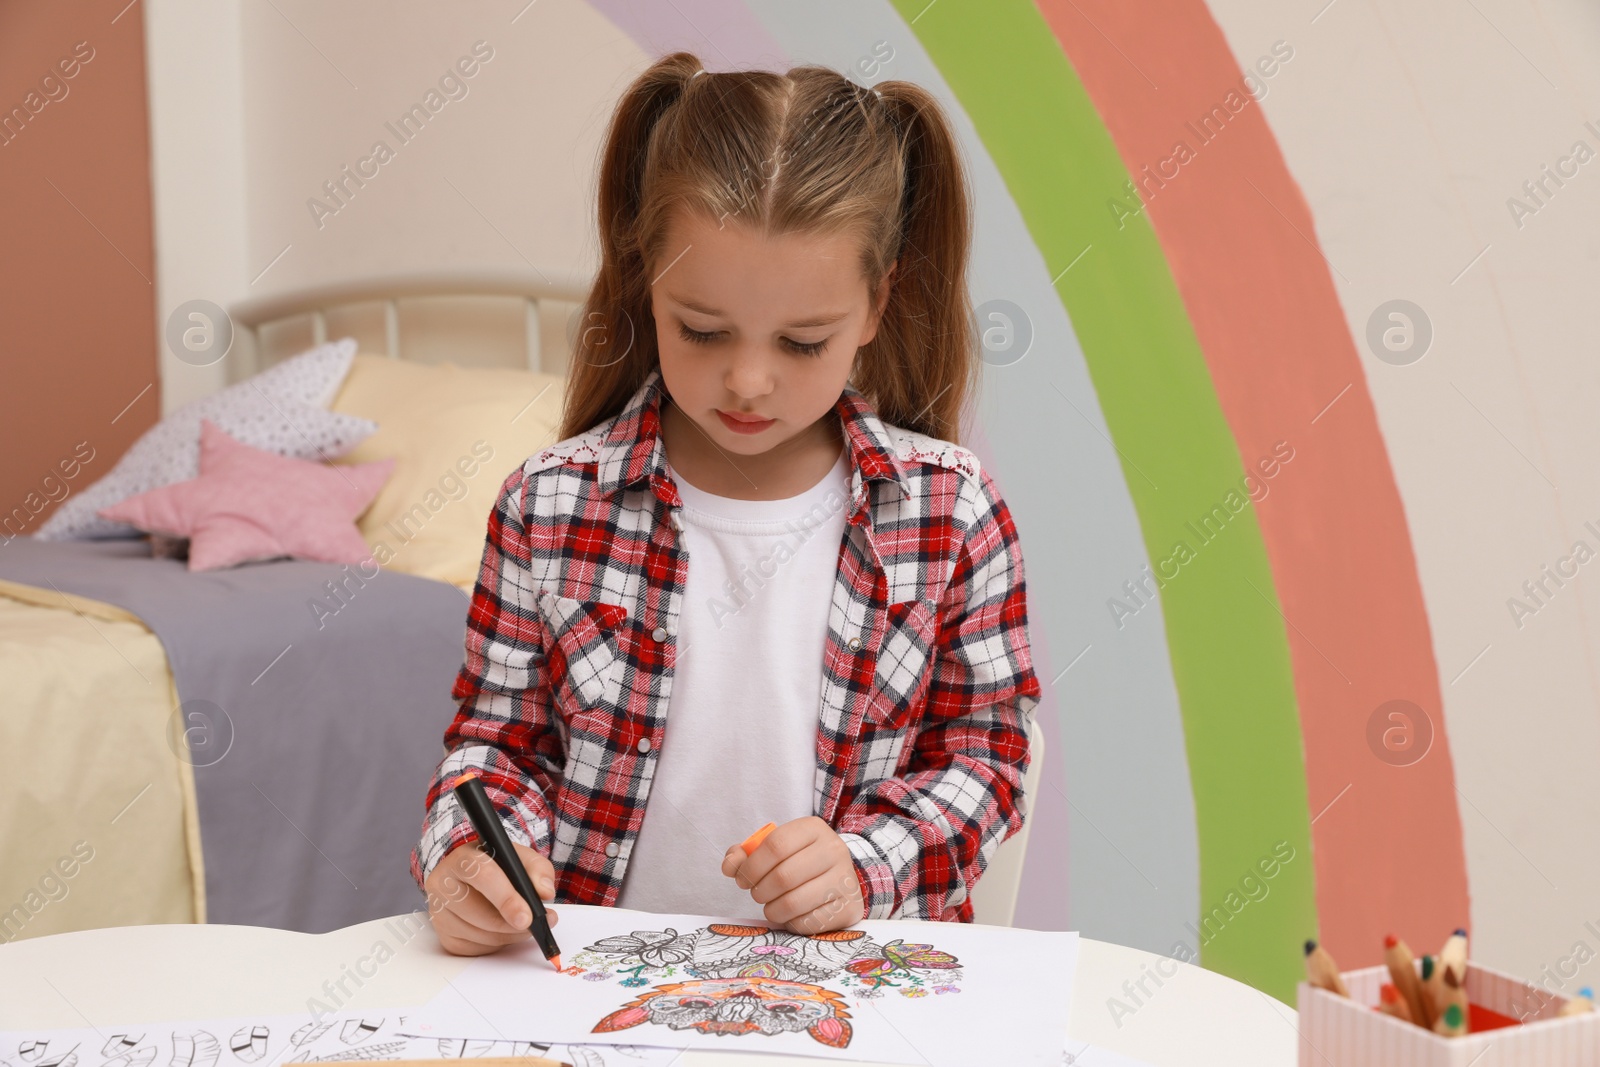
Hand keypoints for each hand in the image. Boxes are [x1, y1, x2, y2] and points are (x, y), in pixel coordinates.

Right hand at [424, 839, 559, 955]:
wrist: (470, 876)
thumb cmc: (496, 866)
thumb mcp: (519, 857)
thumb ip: (537, 870)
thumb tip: (544, 892)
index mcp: (463, 859)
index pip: (482, 876)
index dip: (506, 898)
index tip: (526, 916)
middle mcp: (444, 884)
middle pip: (479, 912)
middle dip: (511, 924)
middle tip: (533, 925)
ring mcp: (440, 911)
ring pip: (479, 934)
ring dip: (508, 935)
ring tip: (522, 925)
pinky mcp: (444, 935)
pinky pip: (475, 948)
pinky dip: (496, 943)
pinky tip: (502, 930)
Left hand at [721, 816, 864, 933]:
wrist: (842, 877)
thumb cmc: (801, 861)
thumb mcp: (777, 848)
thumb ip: (747, 854)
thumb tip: (729, 866)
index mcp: (813, 829)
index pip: (775, 845)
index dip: (751, 866)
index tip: (741, 878)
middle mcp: (833, 850)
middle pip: (783, 876)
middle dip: (759, 890)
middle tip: (756, 893)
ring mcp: (844, 880)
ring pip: (793, 902)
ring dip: (772, 909)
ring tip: (771, 905)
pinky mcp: (849, 907)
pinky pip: (807, 922)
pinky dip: (791, 922)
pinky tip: (791, 914)